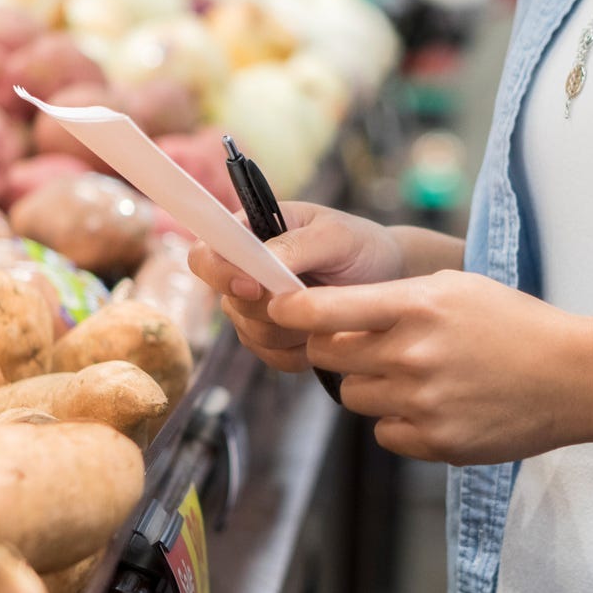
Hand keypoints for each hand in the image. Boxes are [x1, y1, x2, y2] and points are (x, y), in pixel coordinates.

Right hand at [188, 202, 404, 372]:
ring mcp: (255, 310)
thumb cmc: (360, 245)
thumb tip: (260, 262)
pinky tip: (326, 333)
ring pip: (251, 335)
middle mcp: (243, 273)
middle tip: (311, 297)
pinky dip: (301, 351)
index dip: (219, 273)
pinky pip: (273, 357)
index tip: (255, 286)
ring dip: (291, 330)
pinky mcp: (273, 341)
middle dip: (270, 308)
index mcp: (248, 235)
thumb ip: (296, 245)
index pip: (205, 255)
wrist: (388, 277)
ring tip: (326, 310)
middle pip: (229, 303)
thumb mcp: (335, 236)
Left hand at [268, 270, 591, 464]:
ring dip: (369, 385)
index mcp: (419, 307)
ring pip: (352, 396)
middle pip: (328, 356)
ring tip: (414, 375)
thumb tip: (334, 313)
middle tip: (359, 343)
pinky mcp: (435, 443)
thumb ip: (396, 299)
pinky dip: (398, 420)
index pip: (326, 310)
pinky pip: (384, 432)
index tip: (275, 308)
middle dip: (334, 347)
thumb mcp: (457, 288)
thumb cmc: (515, 324)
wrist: (573, 377)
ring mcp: (423, 403)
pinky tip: (435, 405)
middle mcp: (414, 355)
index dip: (290, 310)